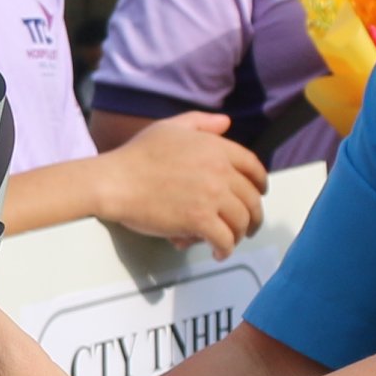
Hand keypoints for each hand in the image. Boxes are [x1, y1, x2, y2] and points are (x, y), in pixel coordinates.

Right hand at [93, 113, 267, 256]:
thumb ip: (201, 123)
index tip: (259, 193)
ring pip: (241, 221)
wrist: (114, 181)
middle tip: (249, 226)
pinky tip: (218, 253)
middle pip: (252, 199)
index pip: (253, 167)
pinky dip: (224, 249)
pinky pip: (224, 239)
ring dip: (239, 235)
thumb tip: (226, 123)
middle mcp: (219, 170)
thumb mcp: (170, 128)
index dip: (260, 183)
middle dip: (254, 216)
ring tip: (230, 241)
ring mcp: (211, 196)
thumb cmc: (136, 156)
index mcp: (215, 148)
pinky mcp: (199, 220)